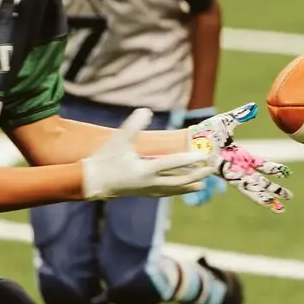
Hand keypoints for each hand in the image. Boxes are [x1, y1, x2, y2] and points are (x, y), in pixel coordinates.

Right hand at [82, 108, 210, 198]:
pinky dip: (176, 191)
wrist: (92, 181)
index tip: (203, 156)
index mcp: (144, 169)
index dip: (188, 159)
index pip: (171, 164)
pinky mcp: (144, 193)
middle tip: (211, 170)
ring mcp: (147, 190)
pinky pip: (165, 193)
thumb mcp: (119, 140)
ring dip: (189, 185)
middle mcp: (149, 182)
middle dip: (196, 175)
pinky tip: (183, 189)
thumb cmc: (105, 159)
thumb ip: (133, 125)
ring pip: (173, 190)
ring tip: (203, 184)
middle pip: (178, 181)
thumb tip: (146, 111)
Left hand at [181, 102, 292, 212]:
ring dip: (269, 197)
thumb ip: (241, 115)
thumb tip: (253, 106)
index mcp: (240, 156)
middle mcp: (239, 168)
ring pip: (256, 188)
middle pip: (262, 181)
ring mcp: (234, 174)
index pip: (262, 165)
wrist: (189, 142)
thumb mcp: (226, 121)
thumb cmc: (204, 132)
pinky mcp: (228, 177)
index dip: (273, 169)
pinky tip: (265, 203)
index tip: (285, 173)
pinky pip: (245, 189)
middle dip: (275, 189)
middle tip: (290, 196)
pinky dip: (257, 197)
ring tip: (280, 208)